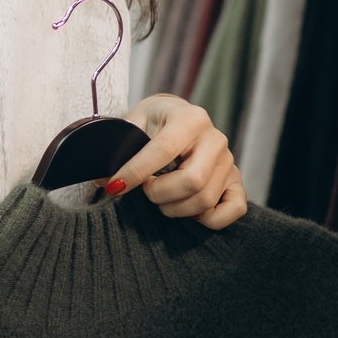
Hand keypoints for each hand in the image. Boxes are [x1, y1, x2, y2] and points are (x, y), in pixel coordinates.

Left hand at [109, 94, 245, 229]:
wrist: (179, 118)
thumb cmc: (153, 122)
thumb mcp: (134, 122)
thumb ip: (118, 148)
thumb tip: (101, 178)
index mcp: (189, 118)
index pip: (164, 150)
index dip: (136, 172)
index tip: (115, 186)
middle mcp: (215, 139)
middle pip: (192, 181)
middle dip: (159, 193)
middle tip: (145, 190)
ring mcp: (229, 161)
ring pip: (205, 200)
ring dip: (175, 208)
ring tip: (160, 197)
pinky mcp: (236, 181)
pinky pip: (233, 210)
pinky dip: (208, 219)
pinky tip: (187, 209)